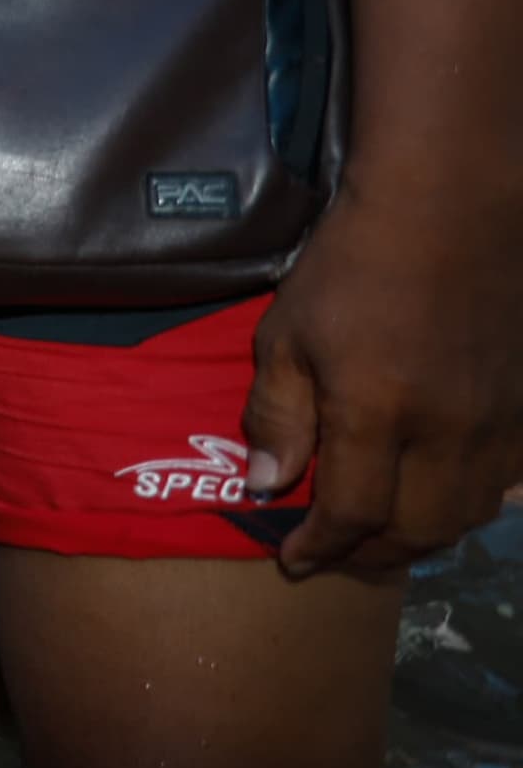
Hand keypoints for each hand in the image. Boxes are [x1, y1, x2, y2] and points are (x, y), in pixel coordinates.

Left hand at [242, 185, 522, 577]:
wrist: (451, 208)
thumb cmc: (353, 265)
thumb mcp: (288, 334)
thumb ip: (279, 416)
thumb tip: (269, 487)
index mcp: (380, 412)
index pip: (353, 514)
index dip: (321, 547)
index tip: (292, 559)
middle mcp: (451, 429)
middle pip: (418, 529)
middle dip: (369, 555)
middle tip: (334, 555)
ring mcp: (501, 421)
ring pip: (468, 514)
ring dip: (421, 536)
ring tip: (380, 536)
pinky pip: (505, 482)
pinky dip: (466, 503)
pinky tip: (435, 495)